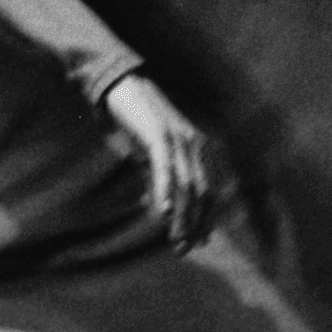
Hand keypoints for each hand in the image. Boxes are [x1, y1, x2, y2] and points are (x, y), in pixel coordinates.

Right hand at [103, 74, 212, 252]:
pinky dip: (164, 191)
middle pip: (202, 192)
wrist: (122, 83)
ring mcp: (178, 138)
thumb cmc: (137, 120)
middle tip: (184, 249)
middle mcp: (195, 143)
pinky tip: (161, 211)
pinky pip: (165, 167)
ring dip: (182, 215)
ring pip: (187, 185)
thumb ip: (164, 176)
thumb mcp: (155, 152)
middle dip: (195, 224)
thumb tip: (165, 207)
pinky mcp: (158, 133)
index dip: (206, 219)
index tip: (199, 243)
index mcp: (198, 147)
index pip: (209, 190)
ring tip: (175, 239)